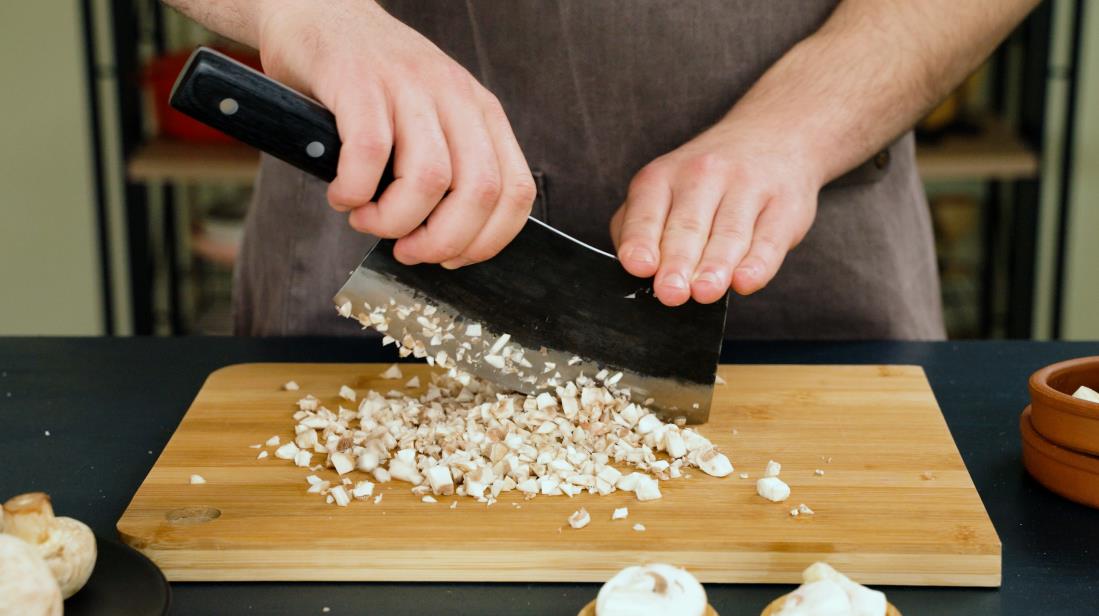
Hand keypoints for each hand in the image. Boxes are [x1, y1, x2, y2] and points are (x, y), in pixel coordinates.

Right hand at [257, 0, 535, 266]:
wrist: (320, 13)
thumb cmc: (373, 84)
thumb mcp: (432, 118)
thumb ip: (451, 168)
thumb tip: (449, 244)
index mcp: (482, 113)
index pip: (516, 192)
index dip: (487, 241)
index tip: (451, 258)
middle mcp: (455, 97)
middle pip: (480, 191)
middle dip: (444, 240)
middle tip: (408, 251)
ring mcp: (410, 86)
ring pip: (430, 178)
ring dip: (395, 220)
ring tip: (367, 220)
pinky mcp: (360, 82)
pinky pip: (369, 154)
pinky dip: (354, 191)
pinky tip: (342, 195)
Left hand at [610, 120, 821, 305]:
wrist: (773, 134)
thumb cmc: (706, 181)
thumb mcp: (664, 188)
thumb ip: (642, 227)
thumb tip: (638, 271)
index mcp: (663, 176)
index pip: (647, 213)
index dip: (641, 241)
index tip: (640, 266)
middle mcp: (705, 174)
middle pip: (688, 226)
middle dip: (678, 262)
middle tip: (671, 292)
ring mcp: (749, 187)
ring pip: (729, 233)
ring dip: (715, 266)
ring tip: (705, 291)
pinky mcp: (785, 206)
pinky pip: (770, 239)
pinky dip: (758, 264)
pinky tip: (745, 281)